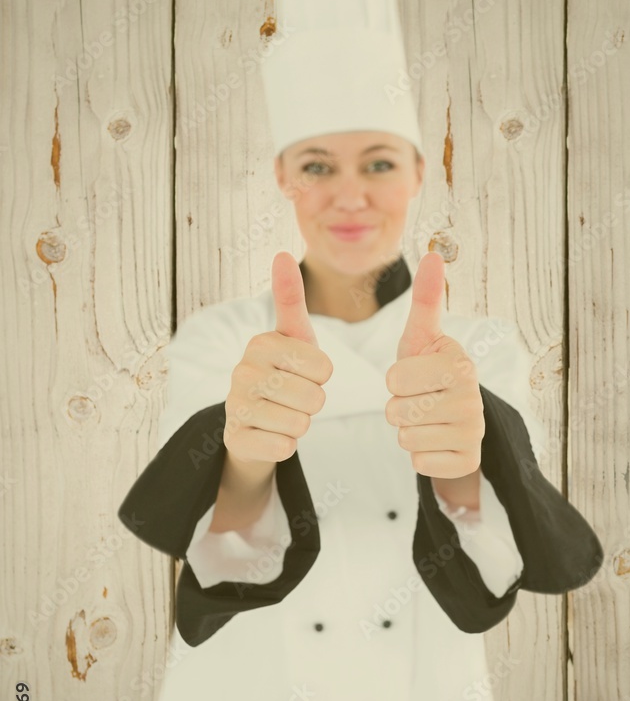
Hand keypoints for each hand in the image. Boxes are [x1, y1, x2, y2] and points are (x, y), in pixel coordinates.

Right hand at [223, 252, 332, 464]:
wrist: (252, 424)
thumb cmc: (282, 375)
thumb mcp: (294, 337)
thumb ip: (291, 298)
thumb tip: (282, 252)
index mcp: (260, 343)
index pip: (324, 368)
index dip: (323, 377)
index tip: (303, 373)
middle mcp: (242, 371)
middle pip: (313, 397)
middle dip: (312, 403)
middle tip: (293, 398)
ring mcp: (234, 406)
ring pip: (300, 423)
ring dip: (300, 424)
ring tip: (282, 414)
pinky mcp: (235, 439)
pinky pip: (283, 447)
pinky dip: (285, 445)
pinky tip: (271, 434)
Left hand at [384, 251, 484, 479]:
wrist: (454, 420)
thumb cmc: (429, 373)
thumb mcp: (423, 338)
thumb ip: (425, 300)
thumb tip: (433, 253)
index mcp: (459, 365)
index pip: (395, 379)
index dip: (395, 379)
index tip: (414, 376)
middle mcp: (472, 399)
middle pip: (397, 411)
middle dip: (399, 408)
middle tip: (419, 401)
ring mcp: (473, 433)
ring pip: (405, 439)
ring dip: (408, 432)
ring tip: (426, 420)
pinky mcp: (468, 461)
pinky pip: (419, 463)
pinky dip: (421, 455)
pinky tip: (435, 442)